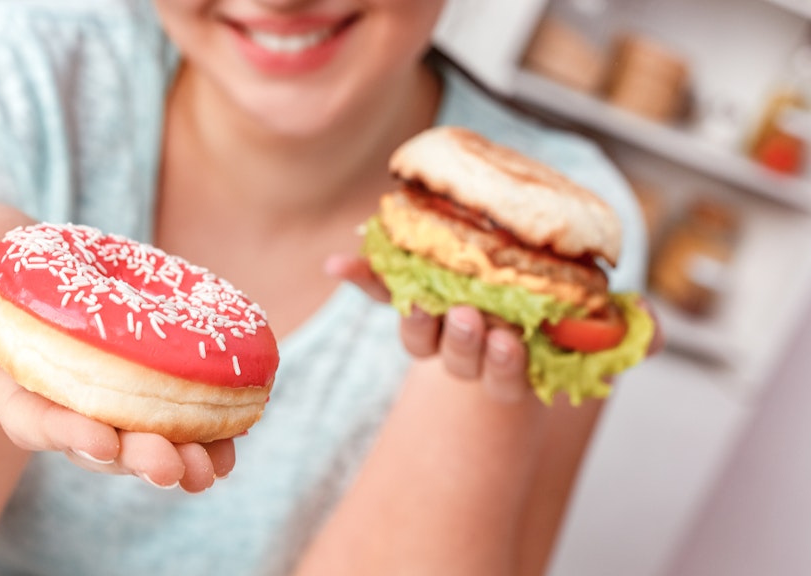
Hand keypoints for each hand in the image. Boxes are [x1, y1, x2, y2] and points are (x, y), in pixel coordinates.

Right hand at [0, 203, 233, 491]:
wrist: (31, 260)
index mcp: (14, 382)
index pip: (36, 419)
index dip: (67, 433)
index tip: (101, 441)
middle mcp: (61, 404)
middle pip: (98, 445)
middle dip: (134, 460)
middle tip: (169, 467)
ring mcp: (104, 401)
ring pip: (140, 444)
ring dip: (178, 461)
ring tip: (210, 468)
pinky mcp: (142, 385)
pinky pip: (174, 420)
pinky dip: (204, 437)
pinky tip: (229, 446)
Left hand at [324, 254, 663, 402]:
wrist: (518, 305)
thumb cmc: (563, 321)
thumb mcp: (602, 327)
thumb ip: (634, 333)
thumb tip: (660, 332)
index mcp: (511, 364)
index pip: (504, 377)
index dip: (503, 366)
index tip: (508, 347)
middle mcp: (468, 352)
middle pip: (457, 358)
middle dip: (465, 342)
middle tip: (474, 318)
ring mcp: (438, 326)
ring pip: (421, 335)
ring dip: (419, 318)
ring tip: (423, 297)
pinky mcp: (410, 294)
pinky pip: (382, 290)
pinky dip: (362, 277)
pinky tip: (338, 263)